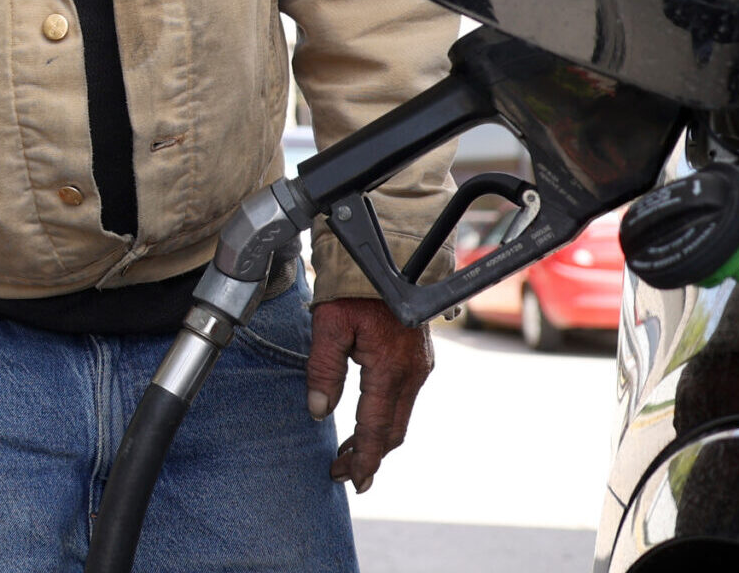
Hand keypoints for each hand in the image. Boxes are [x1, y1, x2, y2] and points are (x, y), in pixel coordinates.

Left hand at [305, 296, 432, 493]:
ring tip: (350, 454)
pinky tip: (366, 422)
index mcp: (390, 368)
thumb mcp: (328, 324)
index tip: (353, 481)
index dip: (364, 458)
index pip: (376, 427)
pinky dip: (385, 418)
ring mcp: (420, 366)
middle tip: (344, 473)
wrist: (388, 256)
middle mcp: (413, 373)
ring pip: (400, 417)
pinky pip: (403, 400)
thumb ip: (322, 370)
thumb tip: (318, 411)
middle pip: (393, 430)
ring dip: (377, 438)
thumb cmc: (353, 288)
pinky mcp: (419, 359)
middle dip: (370, 456)